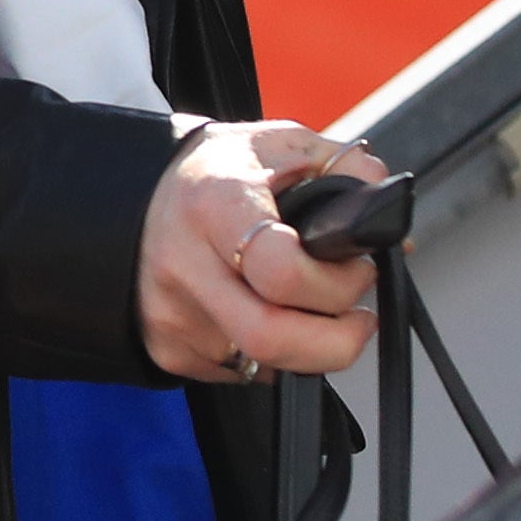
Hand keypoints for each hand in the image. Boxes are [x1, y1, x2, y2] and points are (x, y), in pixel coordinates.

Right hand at [138, 121, 387, 382]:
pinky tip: (270, 315)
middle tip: (359, 318)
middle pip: (272, 337)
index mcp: (215, 202)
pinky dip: (274, 356)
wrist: (132, 197)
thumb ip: (344, 168)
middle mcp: (184, 264)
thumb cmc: (218, 173)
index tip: (360, 270)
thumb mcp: (280, 145)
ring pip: (267, 366)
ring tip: (314, 308)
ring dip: (309, 348)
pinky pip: (243, 374)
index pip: (279, 268)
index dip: (337, 283)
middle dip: (338, 342)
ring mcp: (171, 315)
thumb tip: (388, 219)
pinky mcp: (167, 351)